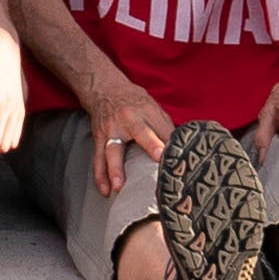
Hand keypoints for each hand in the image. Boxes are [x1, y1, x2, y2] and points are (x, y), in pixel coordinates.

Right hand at [88, 81, 177, 197]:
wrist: (104, 89)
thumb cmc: (133, 102)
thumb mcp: (152, 108)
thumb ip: (165, 128)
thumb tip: (181, 152)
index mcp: (145, 110)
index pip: (161, 126)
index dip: (169, 140)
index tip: (173, 154)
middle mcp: (128, 118)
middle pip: (139, 133)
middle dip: (148, 146)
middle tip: (152, 164)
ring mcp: (111, 129)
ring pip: (112, 150)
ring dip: (114, 170)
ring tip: (118, 188)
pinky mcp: (99, 139)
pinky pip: (98, 159)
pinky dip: (100, 175)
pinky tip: (104, 190)